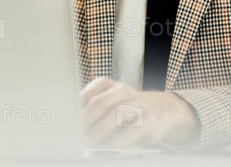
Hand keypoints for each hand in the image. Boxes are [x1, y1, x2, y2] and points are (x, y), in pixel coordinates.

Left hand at [80, 77, 199, 147]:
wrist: (163, 110)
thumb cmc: (129, 109)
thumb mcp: (111, 103)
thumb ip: (93, 109)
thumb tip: (72, 125)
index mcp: (111, 86)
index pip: (90, 93)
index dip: (77, 108)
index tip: (67, 121)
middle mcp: (124, 91)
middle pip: (101, 103)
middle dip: (86, 120)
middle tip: (74, 135)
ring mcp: (138, 104)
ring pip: (117, 113)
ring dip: (100, 130)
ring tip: (88, 142)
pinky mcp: (150, 119)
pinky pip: (135, 128)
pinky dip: (123, 138)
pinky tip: (113, 145)